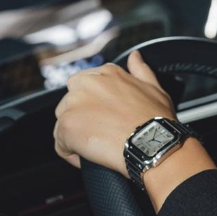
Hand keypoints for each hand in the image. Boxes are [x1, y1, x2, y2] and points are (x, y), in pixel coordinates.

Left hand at [54, 50, 175, 173]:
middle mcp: (87, 83)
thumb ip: (141, 70)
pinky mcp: (66, 126)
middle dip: (81, 119)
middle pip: (70, 103)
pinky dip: (71, 154)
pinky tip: (89, 158)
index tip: (105, 117)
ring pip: (63, 123)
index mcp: (107, 73)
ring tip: (96, 147)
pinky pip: (61, 144)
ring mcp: (74, 104)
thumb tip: (135, 56)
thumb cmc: (155, 119)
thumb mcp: (154, 88)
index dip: (95, 105)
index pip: (86, 85)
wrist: (152, 143)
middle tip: (101, 133)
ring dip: (75, 136)